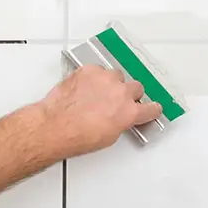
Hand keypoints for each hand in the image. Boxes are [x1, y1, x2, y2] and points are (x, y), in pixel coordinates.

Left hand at [40, 65, 162, 158]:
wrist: (56, 125)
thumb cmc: (78, 135)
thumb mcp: (109, 137)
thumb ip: (122, 122)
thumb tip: (120, 118)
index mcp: (129, 112)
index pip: (151, 108)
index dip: (151, 109)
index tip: (151, 109)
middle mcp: (121, 92)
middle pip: (137, 87)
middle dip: (130, 94)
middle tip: (118, 100)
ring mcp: (105, 79)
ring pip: (117, 75)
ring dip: (111, 83)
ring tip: (98, 93)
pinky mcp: (89, 70)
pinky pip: (97, 70)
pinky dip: (94, 77)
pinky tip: (85, 87)